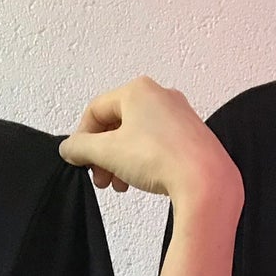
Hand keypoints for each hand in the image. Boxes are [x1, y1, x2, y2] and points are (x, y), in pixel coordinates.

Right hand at [59, 76, 241, 211]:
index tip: (79, 160)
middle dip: (104, 153)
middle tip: (101, 179)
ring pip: (139, 136)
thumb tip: (69, 148)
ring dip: (123, 161)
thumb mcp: (108, 152)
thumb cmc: (159, 159)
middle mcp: (162, 96)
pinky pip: (160, 145)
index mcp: (138, 90)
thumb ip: (82, 148)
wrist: (205, 182)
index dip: (83, 137)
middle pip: (118, 123)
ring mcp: (181, 116)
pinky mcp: (194, 137)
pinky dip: (145, 161)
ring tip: (121, 185)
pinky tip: (144, 181)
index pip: (97, 110)